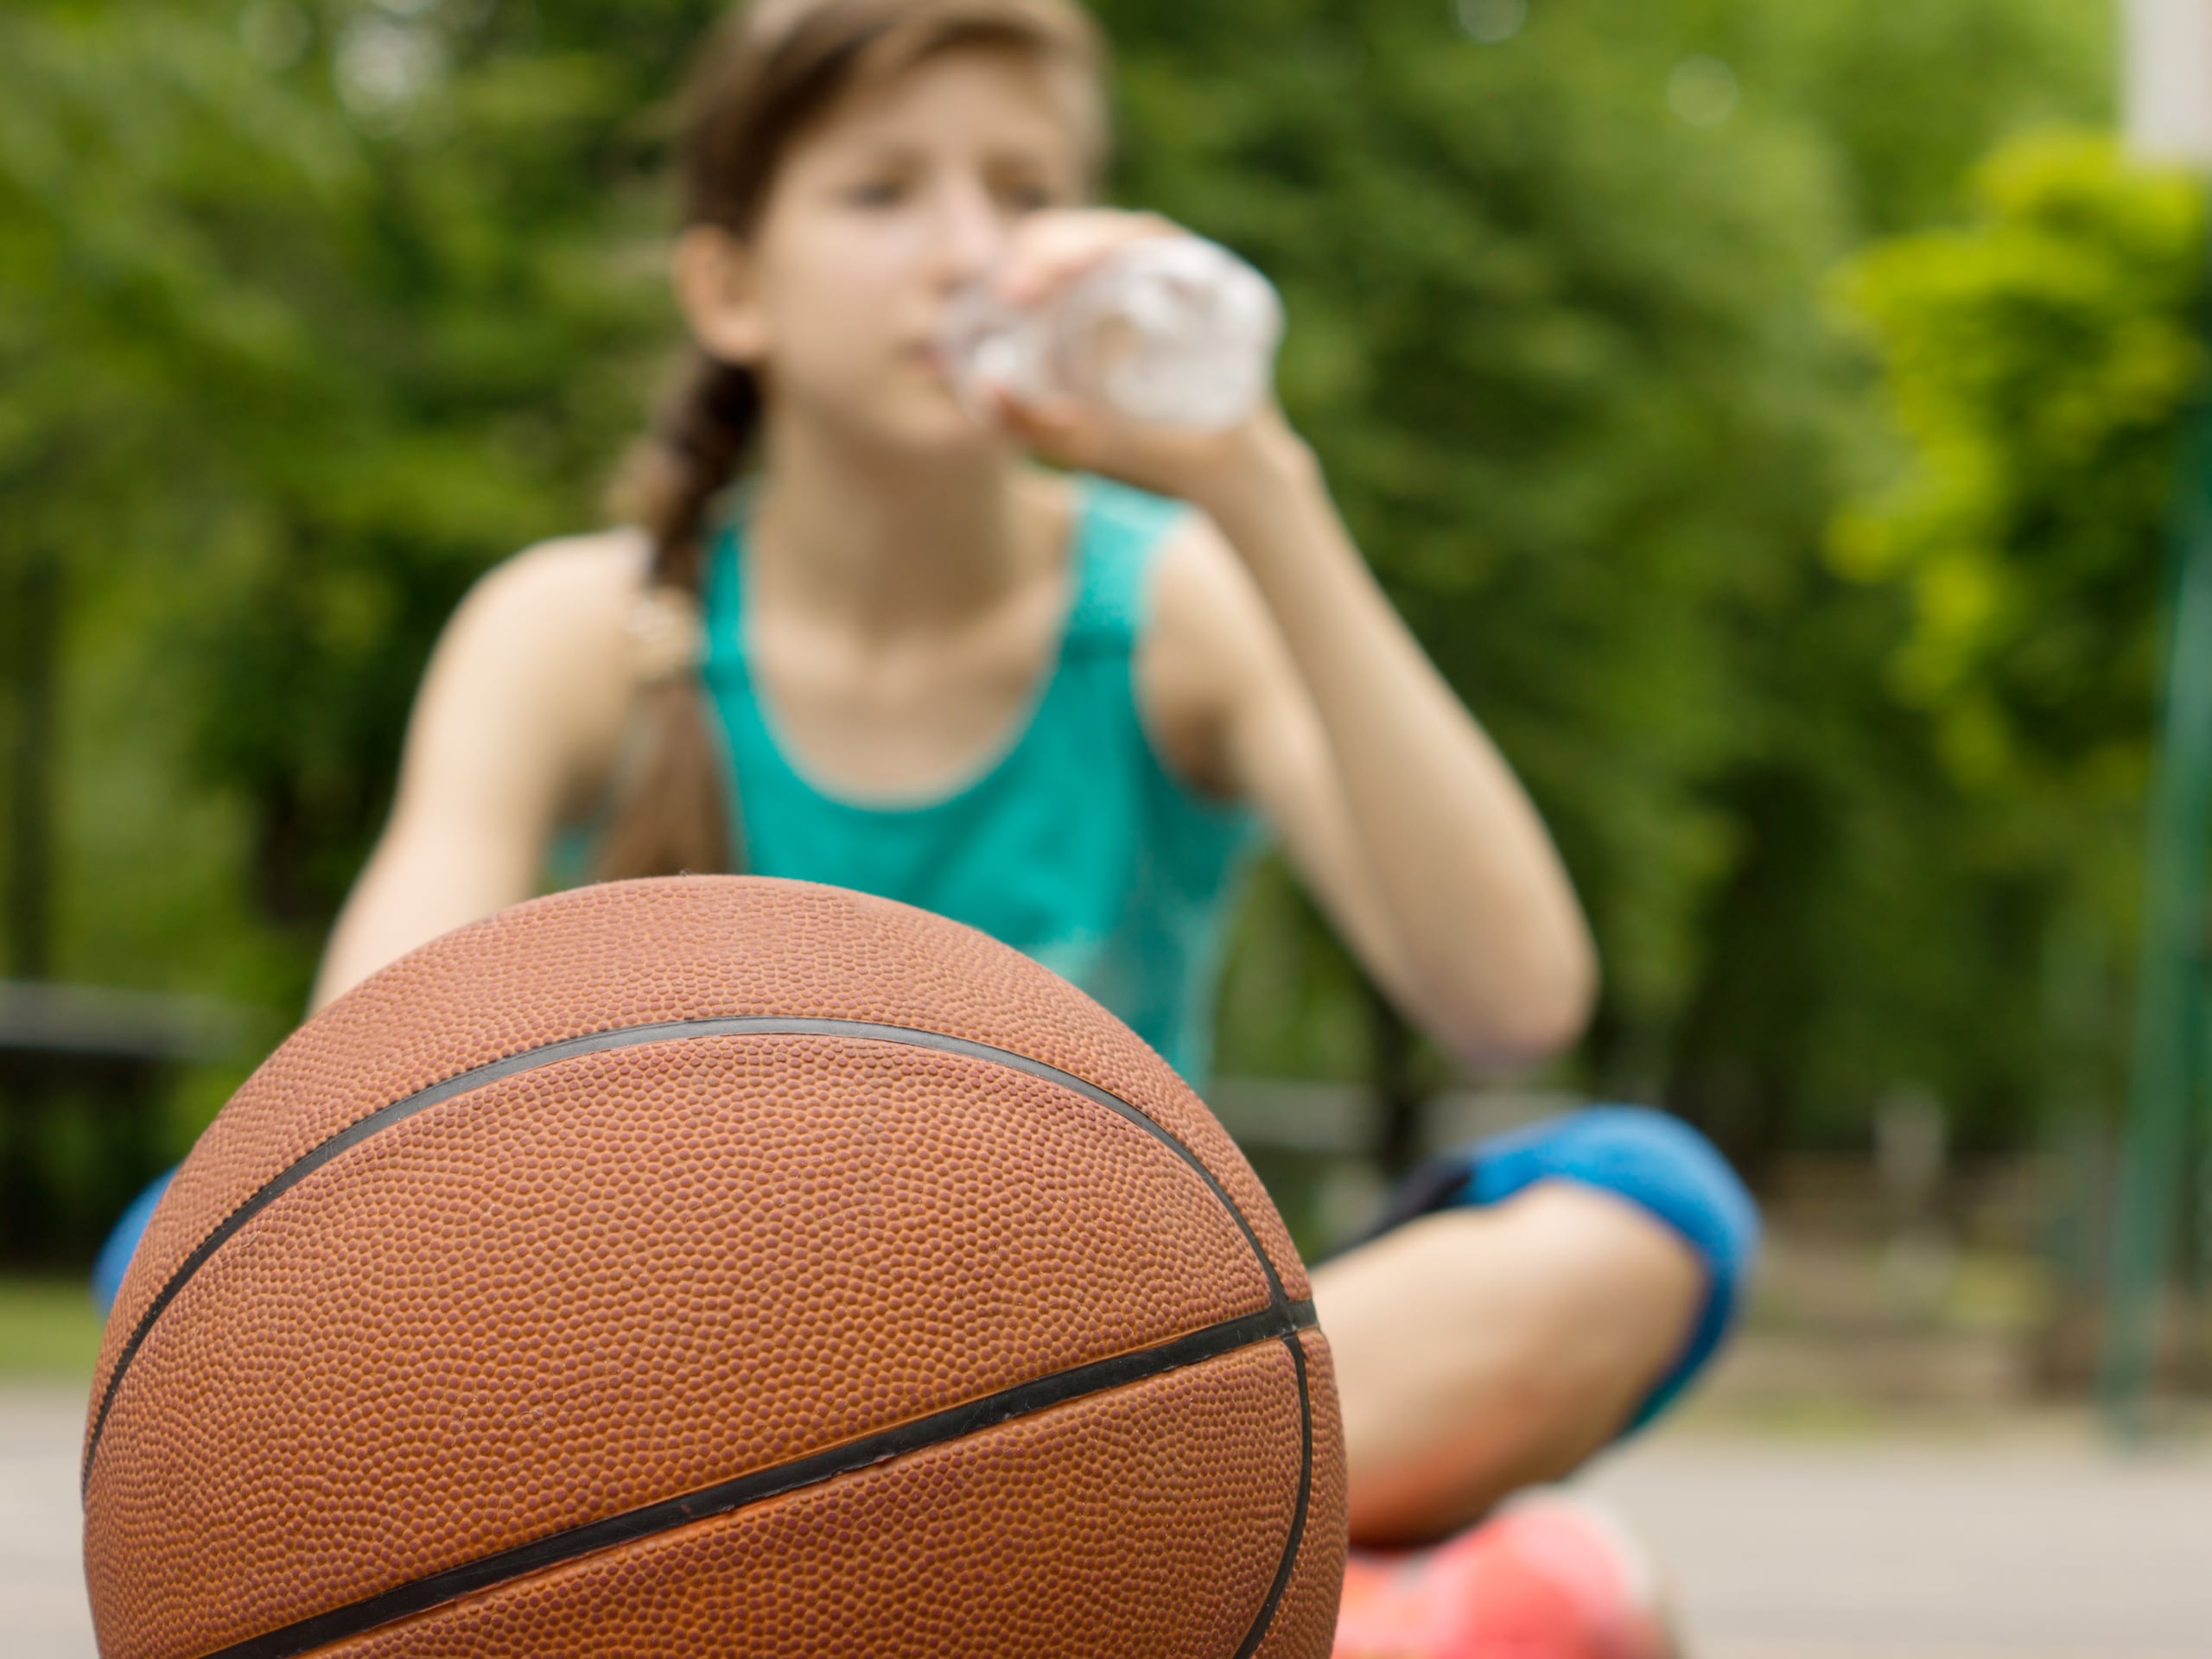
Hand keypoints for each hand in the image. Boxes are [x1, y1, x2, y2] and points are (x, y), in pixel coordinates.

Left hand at [978, 209, 1299, 504]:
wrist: (1221, 473)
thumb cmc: (1147, 451)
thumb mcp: (1072, 440)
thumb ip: (1024, 424)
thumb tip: (984, 386)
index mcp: (1099, 300)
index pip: (1055, 256)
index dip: (1025, 263)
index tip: (1004, 295)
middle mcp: (1137, 277)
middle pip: (1085, 235)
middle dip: (1048, 247)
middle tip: (1015, 288)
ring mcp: (1179, 274)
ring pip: (1126, 231)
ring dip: (1086, 241)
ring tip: (1053, 271)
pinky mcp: (1213, 280)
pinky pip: (1172, 245)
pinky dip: (1139, 243)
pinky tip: (1108, 261)